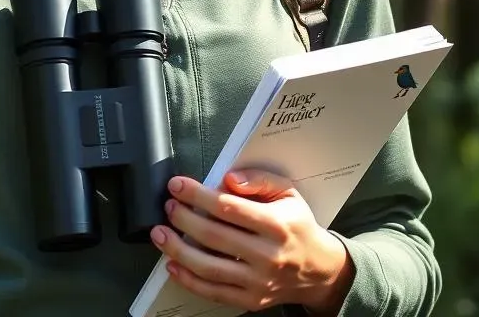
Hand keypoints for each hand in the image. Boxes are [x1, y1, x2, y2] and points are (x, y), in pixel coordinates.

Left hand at [149, 169, 354, 313]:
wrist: (318, 270)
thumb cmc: (296, 225)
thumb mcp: (287, 192)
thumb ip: (259, 179)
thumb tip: (229, 180)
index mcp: (276, 224)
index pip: (229, 207)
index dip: (198, 195)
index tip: (177, 185)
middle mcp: (267, 255)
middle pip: (215, 237)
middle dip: (184, 219)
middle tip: (168, 207)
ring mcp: (258, 282)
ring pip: (210, 268)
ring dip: (178, 250)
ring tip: (160, 234)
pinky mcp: (250, 300)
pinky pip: (214, 292)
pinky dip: (189, 280)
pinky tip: (172, 264)